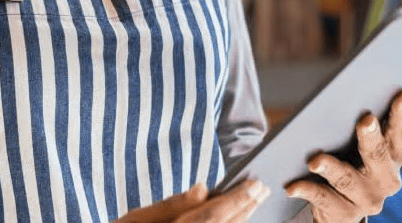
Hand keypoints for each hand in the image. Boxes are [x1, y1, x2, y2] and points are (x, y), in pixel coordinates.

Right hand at [115, 181, 268, 222]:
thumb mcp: (137, 219)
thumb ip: (171, 205)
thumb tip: (202, 188)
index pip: (213, 215)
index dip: (237, 198)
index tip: (256, 182)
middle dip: (247, 208)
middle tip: (264, 188)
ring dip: (243, 219)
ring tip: (255, 201)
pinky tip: (238, 219)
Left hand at [286, 90, 401, 222]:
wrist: (342, 209)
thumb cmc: (350, 161)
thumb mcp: (360, 146)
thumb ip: (362, 126)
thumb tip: (346, 94)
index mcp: (394, 156)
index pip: (399, 132)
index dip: (401, 114)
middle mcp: (386, 179)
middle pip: (378, 155)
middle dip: (371, 138)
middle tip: (366, 120)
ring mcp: (366, 199)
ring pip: (347, 179)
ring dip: (331, 168)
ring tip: (315, 161)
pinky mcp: (344, 213)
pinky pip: (322, 199)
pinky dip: (306, 190)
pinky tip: (292, 187)